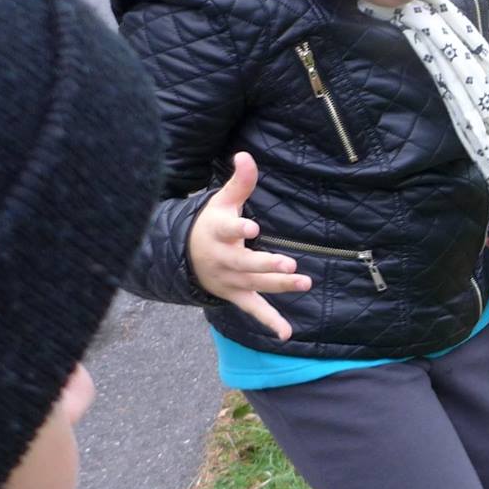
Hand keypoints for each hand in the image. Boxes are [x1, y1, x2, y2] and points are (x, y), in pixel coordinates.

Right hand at [187, 152, 310, 340]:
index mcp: (218, 232)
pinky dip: (269, 321)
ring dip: (278, 286)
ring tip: (304, 282)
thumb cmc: (211, 224)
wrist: (184, 257)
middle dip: (267, 265)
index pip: (228, 229)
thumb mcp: (222, 201)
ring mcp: (230, 280)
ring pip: (255, 285)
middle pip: (246, 263)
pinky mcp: (236, 295)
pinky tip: (287, 333)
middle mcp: (224, 259)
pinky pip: (253, 310)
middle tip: (289, 265)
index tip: (252, 227)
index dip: (239, 228)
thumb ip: (239, 182)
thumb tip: (245, 155)